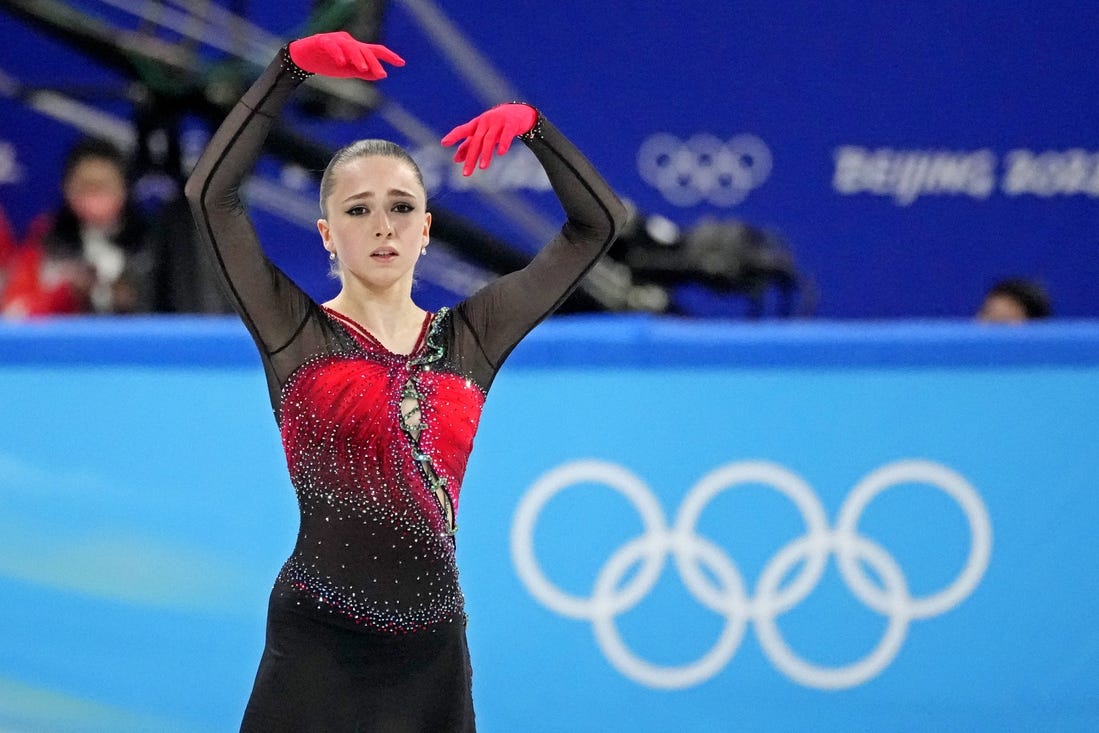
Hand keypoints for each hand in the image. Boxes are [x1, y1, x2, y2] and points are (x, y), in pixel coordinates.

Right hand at [288, 31, 403, 79]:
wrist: (303, 59)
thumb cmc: (327, 64)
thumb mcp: (347, 71)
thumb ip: (362, 72)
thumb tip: (380, 74)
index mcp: (356, 49)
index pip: (375, 50)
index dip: (388, 56)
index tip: (401, 63)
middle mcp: (348, 41)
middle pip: (364, 50)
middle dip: (374, 63)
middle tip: (381, 75)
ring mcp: (335, 40)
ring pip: (349, 46)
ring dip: (357, 57)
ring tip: (362, 69)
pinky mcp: (321, 40)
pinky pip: (331, 45)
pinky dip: (337, 53)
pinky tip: (341, 62)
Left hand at [440, 104, 536, 175]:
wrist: (518, 112)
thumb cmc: (495, 125)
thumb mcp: (482, 133)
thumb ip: (468, 145)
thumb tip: (455, 160)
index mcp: (476, 124)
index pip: (462, 130)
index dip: (454, 136)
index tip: (444, 143)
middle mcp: (485, 122)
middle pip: (476, 141)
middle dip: (471, 158)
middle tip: (466, 173)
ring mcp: (498, 122)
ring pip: (489, 139)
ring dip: (485, 154)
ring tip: (483, 167)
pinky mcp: (511, 124)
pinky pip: (506, 135)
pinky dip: (503, 143)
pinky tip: (501, 153)